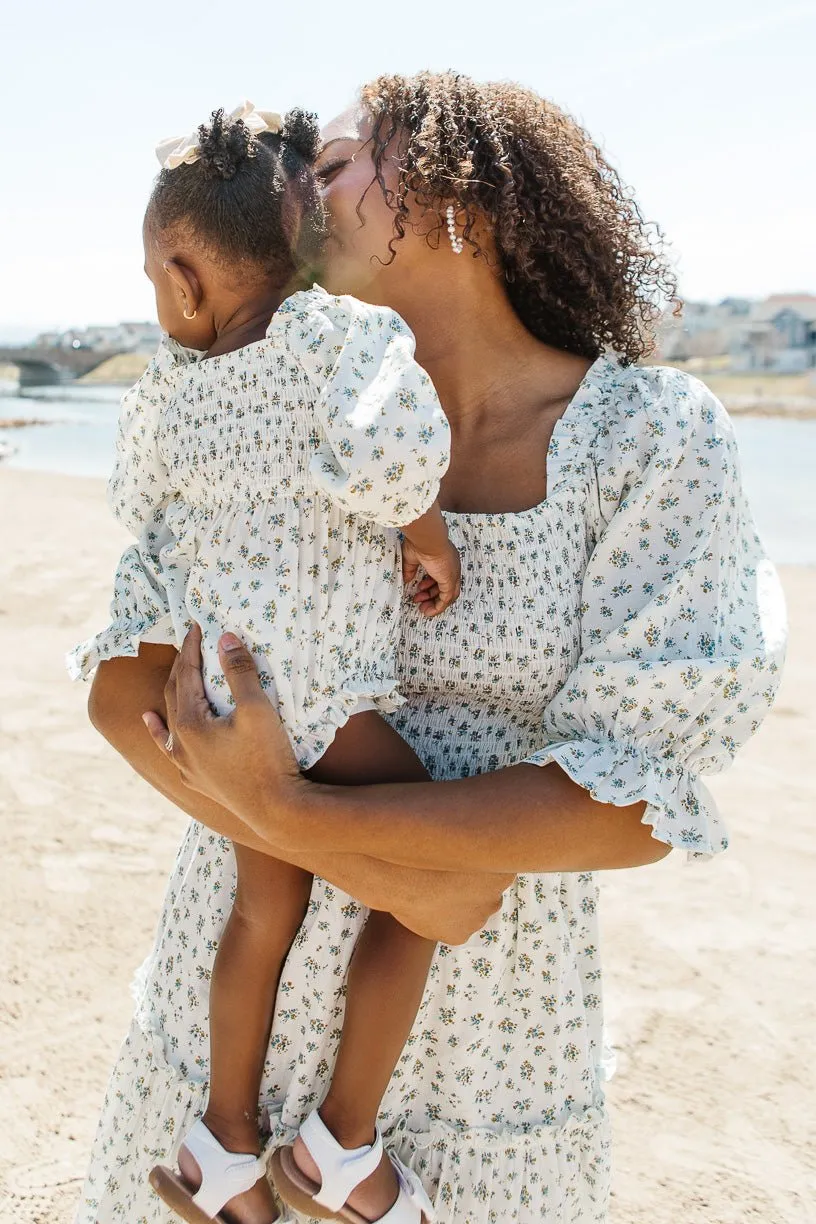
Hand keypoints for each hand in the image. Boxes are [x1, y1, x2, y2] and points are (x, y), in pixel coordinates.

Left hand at [141, 625, 303, 839]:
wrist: (276, 810)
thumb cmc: (268, 758)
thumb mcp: (258, 709)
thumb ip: (240, 672)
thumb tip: (225, 638)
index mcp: (190, 723)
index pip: (185, 674)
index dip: (190, 648)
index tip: (195, 626)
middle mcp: (179, 744)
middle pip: (173, 694)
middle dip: (181, 666)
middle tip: (191, 644)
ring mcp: (185, 765)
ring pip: (167, 721)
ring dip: (168, 695)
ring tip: (167, 677)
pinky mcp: (196, 780)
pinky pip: (169, 749)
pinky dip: (159, 733)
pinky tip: (153, 725)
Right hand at [402, 538, 461, 617]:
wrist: (427, 539)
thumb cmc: (420, 543)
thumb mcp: (411, 558)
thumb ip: (409, 570)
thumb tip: (406, 580)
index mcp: (445, 559)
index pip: (441, 576)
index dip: (430, 585)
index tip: (419, 589)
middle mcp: (452, 567)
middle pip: (445, 587)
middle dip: (431, 595)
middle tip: (419, 600)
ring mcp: (452, 574)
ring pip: (448, 595)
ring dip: (435, 603)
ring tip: (422, 609)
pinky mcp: (450, 581)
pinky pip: (446, 599)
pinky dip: (438, 607)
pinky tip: (428, 612)